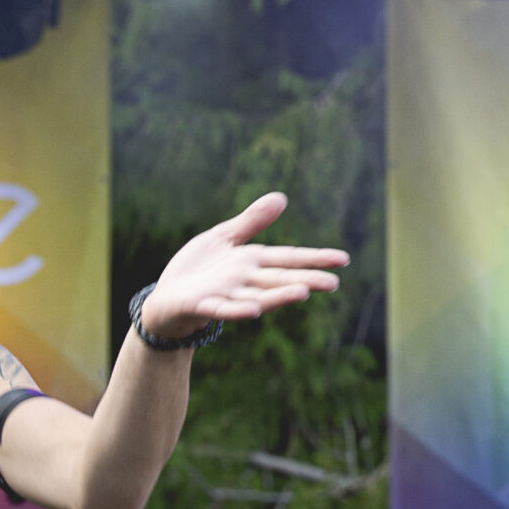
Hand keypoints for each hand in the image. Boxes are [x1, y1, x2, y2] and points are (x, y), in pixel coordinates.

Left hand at [137, 193, 345, 338]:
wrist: (165, 297)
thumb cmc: (197, 269)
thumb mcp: (224, 238)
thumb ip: (251, 222)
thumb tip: (281, 198)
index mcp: (252, 263)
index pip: (289, 259)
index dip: (315, 259)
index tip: (343, 259)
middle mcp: (244, 281)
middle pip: (279, 280)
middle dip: (305, 281)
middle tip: (333, 283)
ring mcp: (225, 295)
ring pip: (256, 296)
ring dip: (278, 296)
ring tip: (302, 293)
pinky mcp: (202, 306)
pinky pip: (222, 309)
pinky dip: (237, 310)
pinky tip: (253, 310)